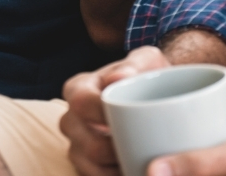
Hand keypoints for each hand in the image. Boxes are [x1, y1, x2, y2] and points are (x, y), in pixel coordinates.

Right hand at [61, 46, 170, 175]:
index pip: (81, 102)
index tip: (131, 118)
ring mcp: (77, 147)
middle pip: (86, 144)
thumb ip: (135, 64)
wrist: (155, 96)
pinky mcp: (86, 168)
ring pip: (90, 168)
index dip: (103, 113)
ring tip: (141, 160)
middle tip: (142, 147)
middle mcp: (71, 120)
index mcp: (78, 88)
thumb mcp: (146, 61)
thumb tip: (119, 76)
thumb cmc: (146, 75)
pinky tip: (132, 169)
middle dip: (116, 150)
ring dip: (117, 169)